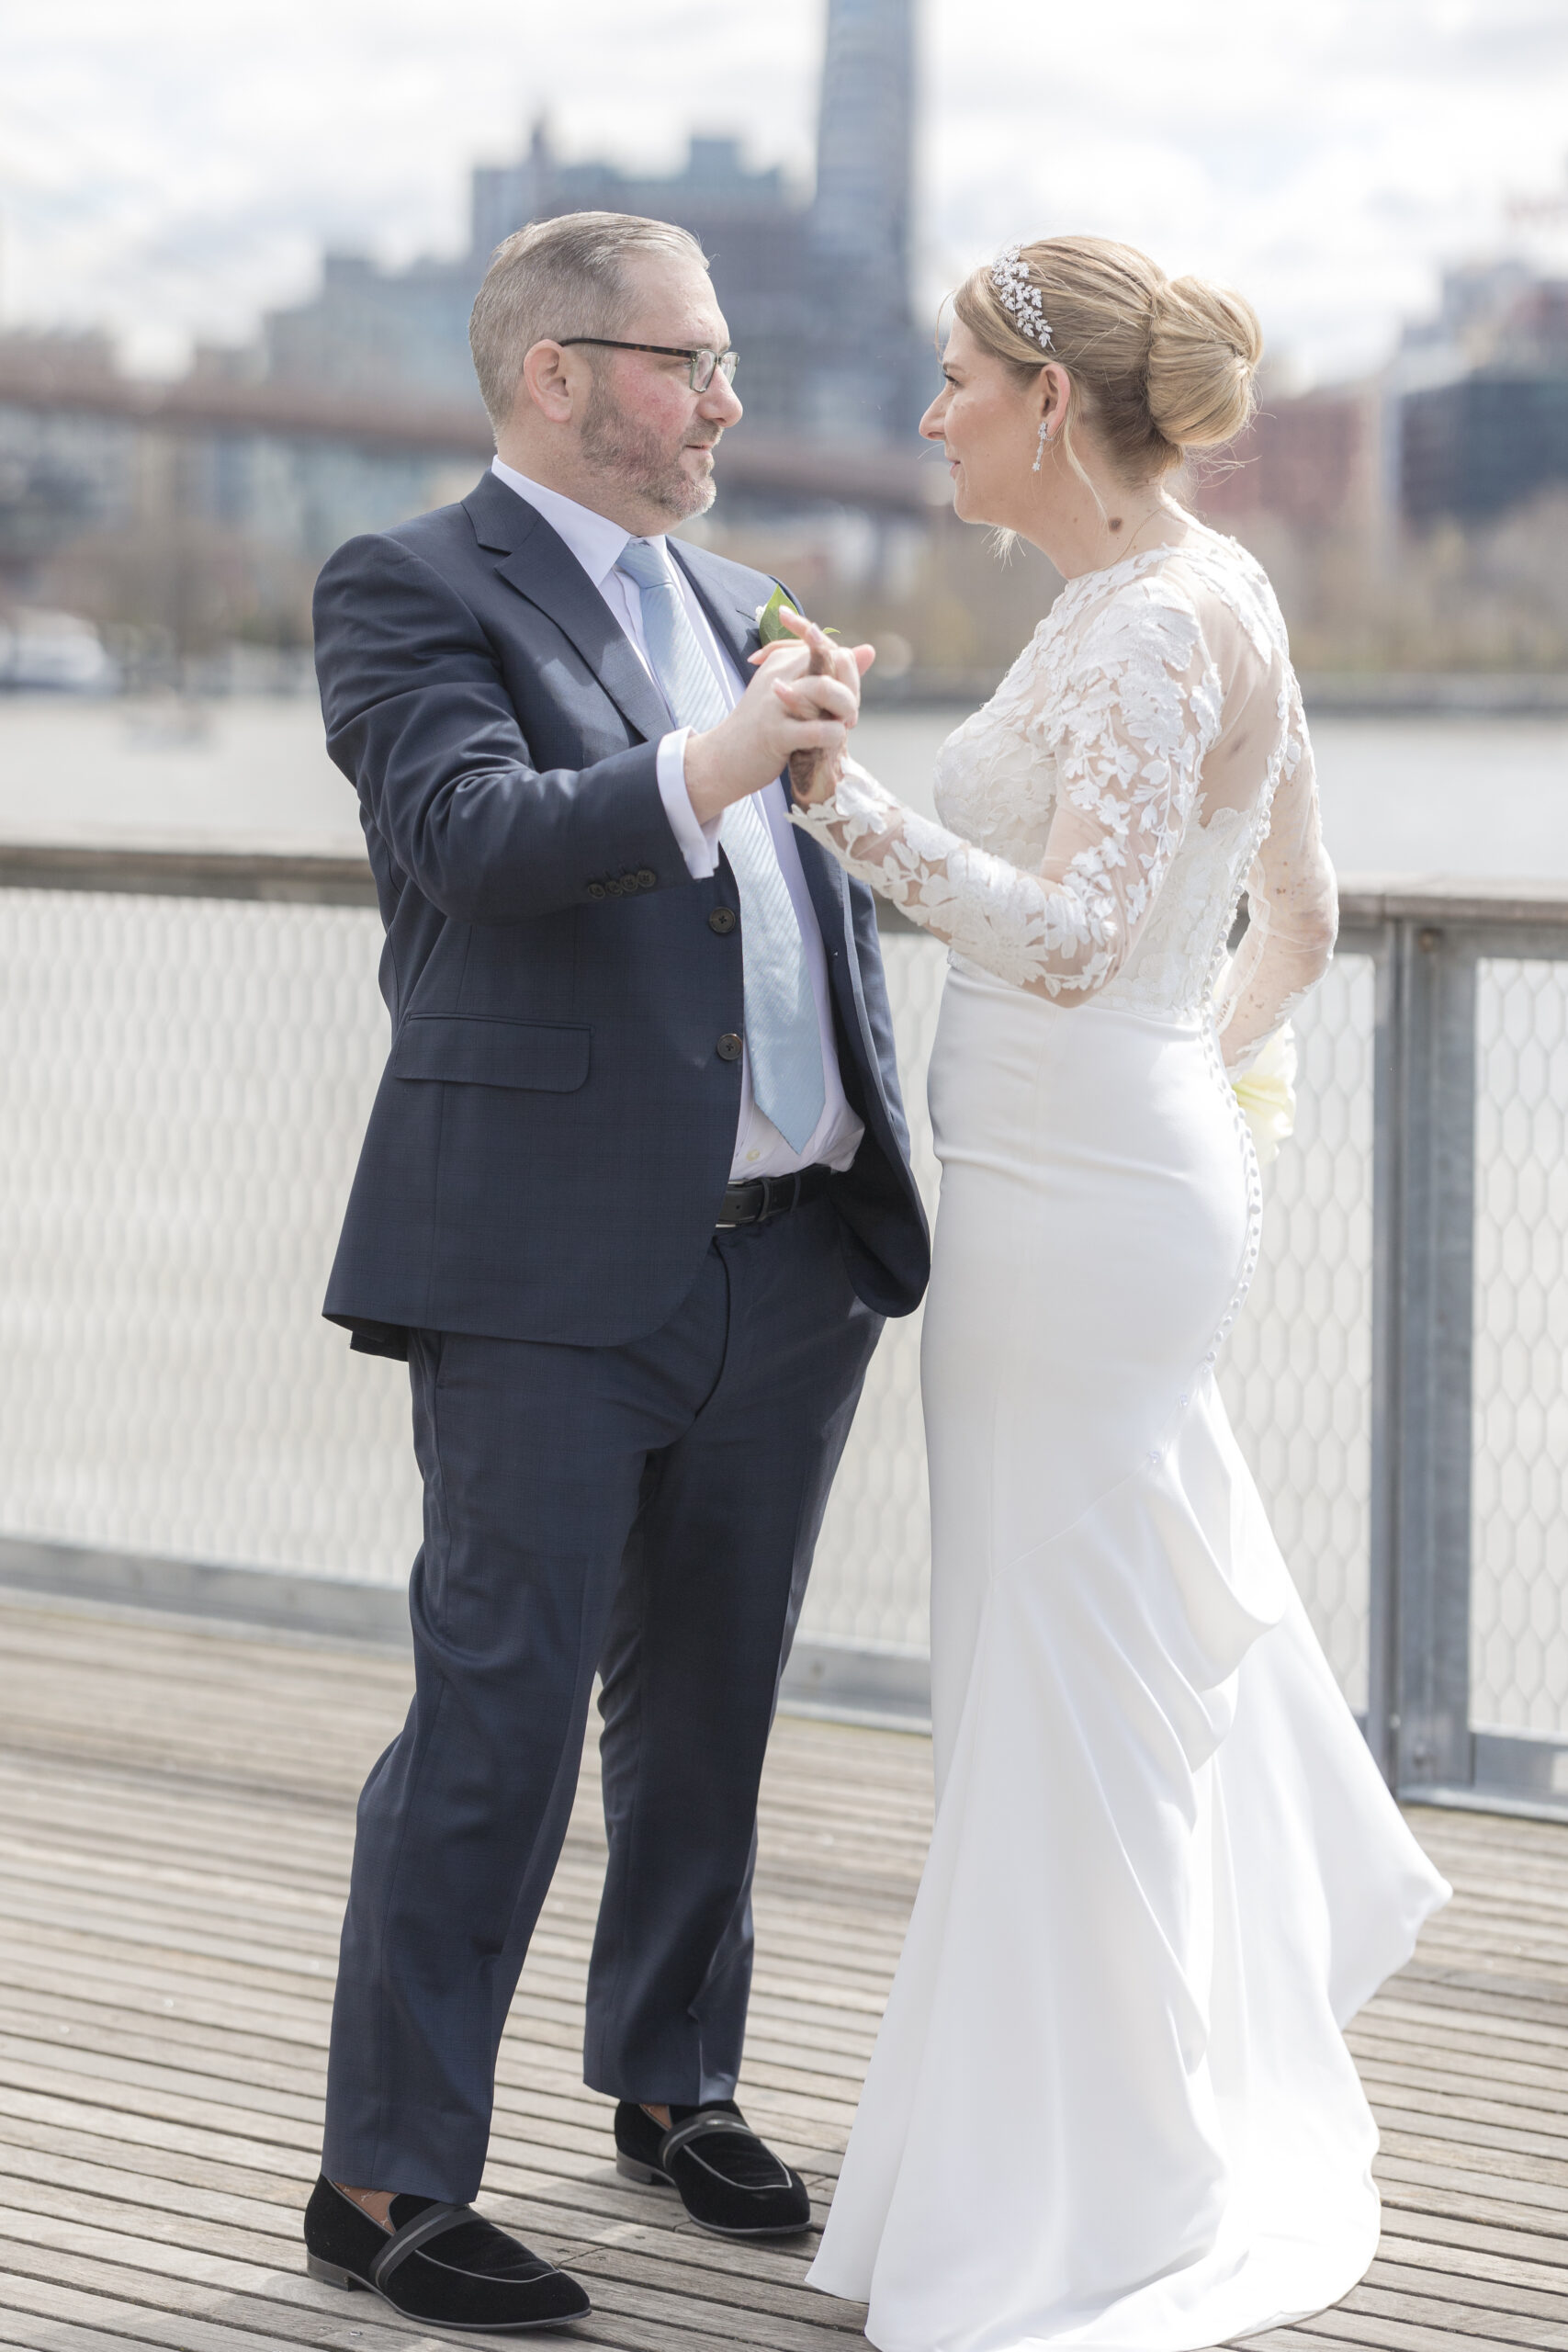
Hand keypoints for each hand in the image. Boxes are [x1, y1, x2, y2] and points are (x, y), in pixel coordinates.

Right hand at [684, 631, 859, 824]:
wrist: (723, 760)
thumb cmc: (765, 729)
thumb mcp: (797, 695)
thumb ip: (832, 673)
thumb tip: (869, 650)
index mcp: (785, 660)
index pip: (831, 648)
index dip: (847, 672)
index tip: (841, 696)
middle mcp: (779, 674)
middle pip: (833, 660)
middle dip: (851, 689)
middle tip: (848, 716)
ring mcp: (775, 703)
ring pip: (824, 688)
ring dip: (845, 708)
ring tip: (842, 727)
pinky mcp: (774, 733)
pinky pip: (816, 729)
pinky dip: (832, 735)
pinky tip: (829, 741)